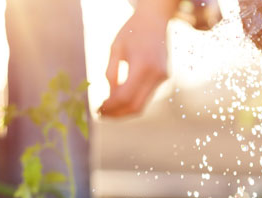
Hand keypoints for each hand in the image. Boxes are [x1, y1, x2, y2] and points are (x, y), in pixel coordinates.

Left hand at [99, 1, 176, 116]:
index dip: (110, 107)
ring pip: (142, 105)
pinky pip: (146, 97)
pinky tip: (119, 100)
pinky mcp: (163, 78)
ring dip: (124, 111)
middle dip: (117, 114)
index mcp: (142, 65)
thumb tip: (109, 98)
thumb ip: (111, 73)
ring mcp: (162, 78)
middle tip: (101, 114)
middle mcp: (156, 74)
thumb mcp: (115, 48)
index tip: (98, 109)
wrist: (156, 19)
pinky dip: (132, 102)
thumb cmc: (132, 31)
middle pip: (135, 106)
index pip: (124, 97)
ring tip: (107, 110)